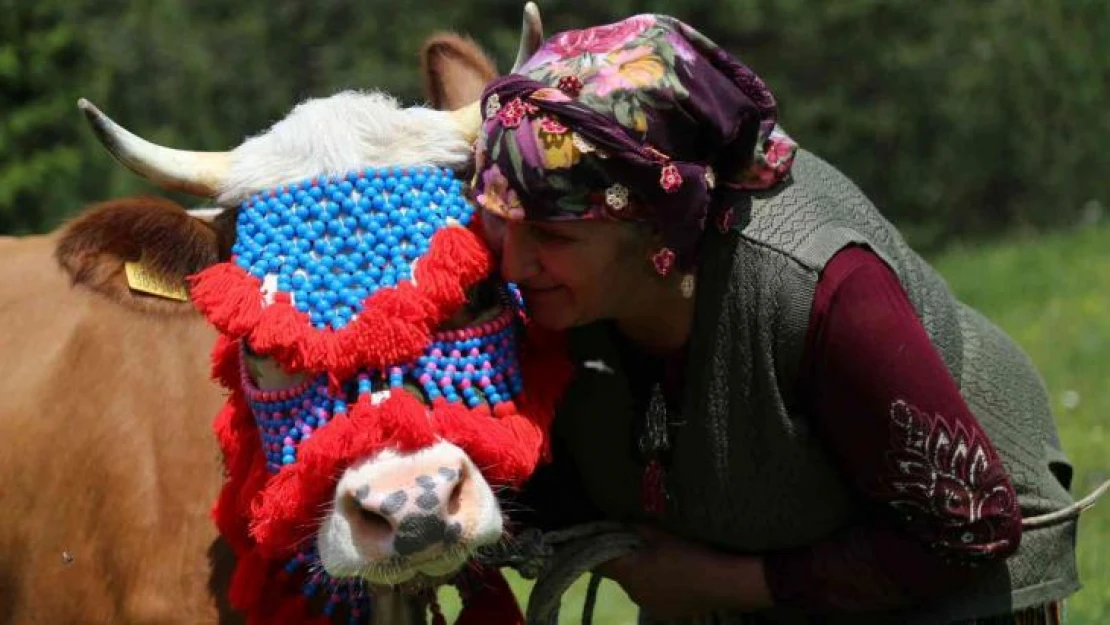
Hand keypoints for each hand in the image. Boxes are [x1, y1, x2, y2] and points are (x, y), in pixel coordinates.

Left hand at [596, 525, 772, 619]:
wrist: (724, 582)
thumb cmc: (690, 553)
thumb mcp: (662, 534)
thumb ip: (638, 528)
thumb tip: (625, 523)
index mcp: (628, 573)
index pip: (600, 562)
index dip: (600, 547)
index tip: (603, 536)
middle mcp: (632, 594)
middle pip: (619, 574)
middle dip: (625, 559)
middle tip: (637, 543)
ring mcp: (649, 606)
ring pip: (635, 585)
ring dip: (641, 573)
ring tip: (658, 560)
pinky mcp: (665, 613)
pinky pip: (651, 595)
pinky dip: (655, 585)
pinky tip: (672, 576)